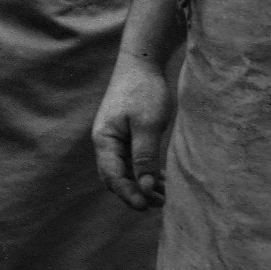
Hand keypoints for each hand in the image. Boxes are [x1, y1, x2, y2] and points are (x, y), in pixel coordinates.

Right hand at [90, 52, 172, 210]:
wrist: (141, 62)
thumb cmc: (144, 91)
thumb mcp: (147, 125)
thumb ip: (144, 156)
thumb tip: (144, 187)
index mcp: (105, 140)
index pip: (113, 176)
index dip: (129, 194)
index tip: (146, 206)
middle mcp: (106, 142)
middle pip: (116, 177)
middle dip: (135, 193)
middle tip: (159, 205)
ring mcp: (116, 138)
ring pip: (126, 170)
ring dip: (142, 185)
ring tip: (165, 198)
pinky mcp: (127, 134)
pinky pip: (133, 160)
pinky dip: (146, 172)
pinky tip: (162, 180)